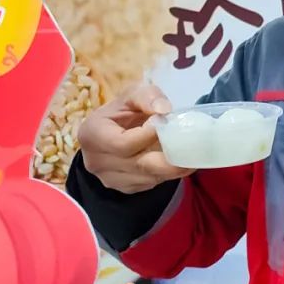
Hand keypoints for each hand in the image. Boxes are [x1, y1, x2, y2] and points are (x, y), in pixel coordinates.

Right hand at [77, 84, 193, 194]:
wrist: (114, 130)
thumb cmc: (123, 111)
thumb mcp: (133, 94)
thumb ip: (148, 96)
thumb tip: (164, 110)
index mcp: (91, 134)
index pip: (122, 144)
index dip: (147, 135)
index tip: (164, 123)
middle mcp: (95, 162)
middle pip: (138, 166)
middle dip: (168, 158)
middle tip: (191, 148)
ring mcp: (108, 179)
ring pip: (148, 178)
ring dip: (172, 168)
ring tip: (190, 154)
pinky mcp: (124, 188)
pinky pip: (149, 185)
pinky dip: (166, 175)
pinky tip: (177, 162)